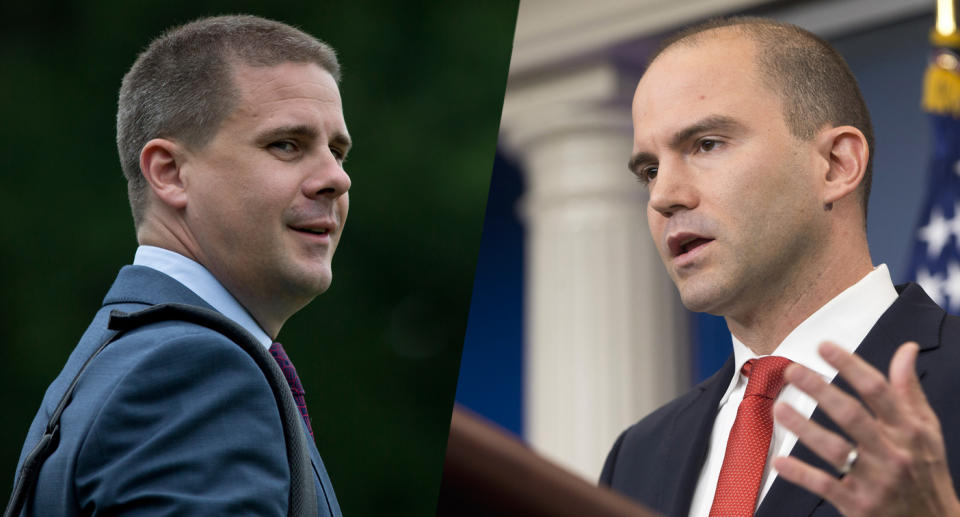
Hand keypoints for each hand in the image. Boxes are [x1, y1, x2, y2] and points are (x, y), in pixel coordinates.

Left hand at [772, 341, 959, 516]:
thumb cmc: (925, 472)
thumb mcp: (926, 430)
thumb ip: (909, 389)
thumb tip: (906, 350)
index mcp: (908, 430)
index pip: (878, 390)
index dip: (850, 365)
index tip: (824, 347)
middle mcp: (893, 453)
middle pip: (852, 415)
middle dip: (820, 390)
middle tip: (792, 370)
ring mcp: (876, 480)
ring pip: (835, 450)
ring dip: (804, 428)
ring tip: (779, 408)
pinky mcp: (859, 505)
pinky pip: (826, 486)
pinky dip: (801, 474)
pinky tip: (780, 461)